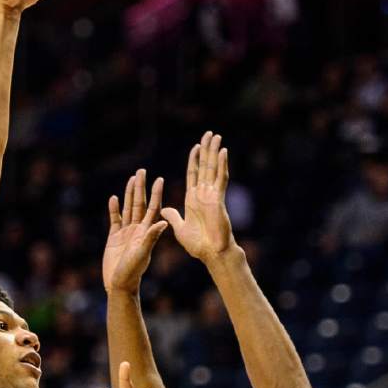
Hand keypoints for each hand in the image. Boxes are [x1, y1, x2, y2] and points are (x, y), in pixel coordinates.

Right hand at [103, 169, 167, 293]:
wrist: (120, 284)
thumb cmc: (133, 271)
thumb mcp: (142, 253)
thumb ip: (151, 237)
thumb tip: (164, 222)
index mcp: (146, 232)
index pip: (153, 208)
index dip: (156, 194)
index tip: (160, 179)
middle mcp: (138, 229)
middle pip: (140, 204)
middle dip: (141, 187)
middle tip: (142, 171)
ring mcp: (126, 232)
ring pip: (128, 208)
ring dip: (129, 193)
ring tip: (131, 179)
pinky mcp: (114, 237)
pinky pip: (115, 219)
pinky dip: (114, 209)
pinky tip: (113, 197)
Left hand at [161, 131, 235, 263]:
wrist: (211, 253)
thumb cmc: (198, 245)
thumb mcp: (180, 228)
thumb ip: (173, 217)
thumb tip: (164, 209)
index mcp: (193, 199)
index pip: (194, 174)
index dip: (195, 160)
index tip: (196, 146)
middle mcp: (204, 194)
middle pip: (205, 166)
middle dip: (207, 150)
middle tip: (210, 134)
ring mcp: (212, 195)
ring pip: (213, 168)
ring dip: (215, 152)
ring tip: (217, 136)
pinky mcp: (218, 199)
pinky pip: (220, 179)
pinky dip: (222, 165)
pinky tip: (223, 152)